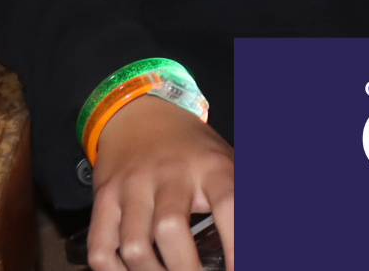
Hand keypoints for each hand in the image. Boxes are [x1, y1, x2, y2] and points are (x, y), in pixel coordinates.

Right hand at [88, 95, 235, 270]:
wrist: (140, 113)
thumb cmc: (192, 149)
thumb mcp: (226, 160)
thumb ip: (241, 198)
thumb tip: (266, 237)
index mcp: (209, 165)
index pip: (229, 204)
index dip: (237, 245)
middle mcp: (169, 173)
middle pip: (170, 229)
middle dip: (185, 270)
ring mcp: (132, 185)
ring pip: (134, 245)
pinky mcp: (103, 197)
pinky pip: (101, 248)